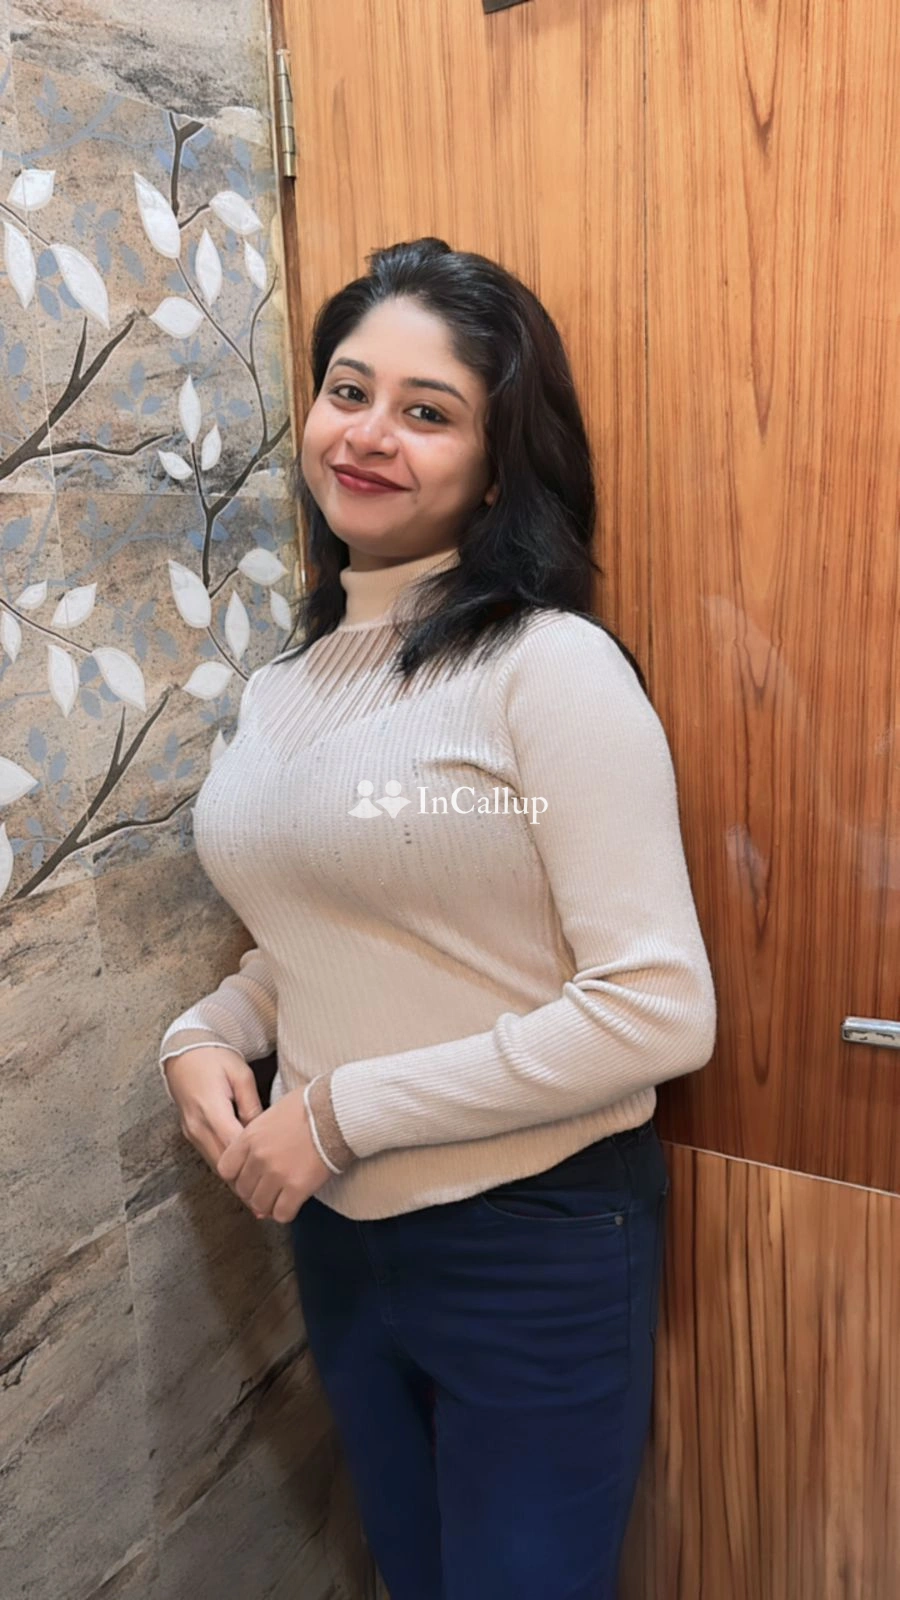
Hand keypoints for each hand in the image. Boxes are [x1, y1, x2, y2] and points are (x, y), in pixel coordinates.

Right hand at [166, 1047, 265, 1214]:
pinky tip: (243, 1180)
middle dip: (245, 1184)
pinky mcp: (191, 1133)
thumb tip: (263, 1132)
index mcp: (210, 1109)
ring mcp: (192, 1132)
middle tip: (268, 1203)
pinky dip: (227, 1170)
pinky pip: (210, 1157)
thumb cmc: (215, 1058)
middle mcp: (198, 1126)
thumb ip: (251, 1105)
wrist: (184, 1053)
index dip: (252, 1166)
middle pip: (223, 1163)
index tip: (271, 1180)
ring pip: (215, 1165)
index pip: (233, 1146)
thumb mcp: (240, 1074)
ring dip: (235, 1181)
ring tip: (258, 1200)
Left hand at [216, 1087, 333, 1223]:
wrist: (336, 1111)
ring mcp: (276, 1174)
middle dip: (254, 1192)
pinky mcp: (297, 1187)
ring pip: (259, 1206)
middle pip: (243, 1190)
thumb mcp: (273, 1113)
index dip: (237, 1175)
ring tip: (281, 1197)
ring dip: (269, 1205)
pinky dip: (286, 1212)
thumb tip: (255, 1154)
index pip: (226, 1169)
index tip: (249, 1175)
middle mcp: (258, 1158)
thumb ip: (258, 1135)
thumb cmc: (310, 1106)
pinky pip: (282, 1213)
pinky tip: (294, 1202)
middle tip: (269, 1189)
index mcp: (249, 1137)